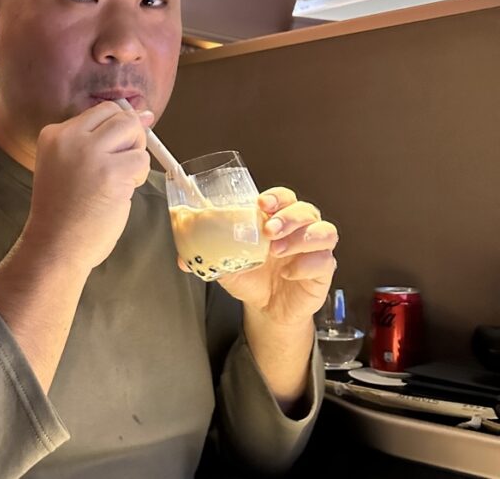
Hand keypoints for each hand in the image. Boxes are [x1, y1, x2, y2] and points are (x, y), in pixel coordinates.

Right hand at [24, 101, 153, 271]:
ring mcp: (90, 154)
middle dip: (131, 138)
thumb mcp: (66, 164)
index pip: (100, 111)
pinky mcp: (110, 172)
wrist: (55, 247)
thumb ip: (97, 140)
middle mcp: (70, 137)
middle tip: (121, 166)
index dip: (117, 129)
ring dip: (135, 155)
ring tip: (121, 178)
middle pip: (119, 116)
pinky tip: (122, 191)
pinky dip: (139, 175)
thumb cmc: (64, 211)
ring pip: (133, 131)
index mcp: (54, 134)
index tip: (115, 152)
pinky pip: (141, 160)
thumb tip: (144, 115)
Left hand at [184, 186, 337, 326]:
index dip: (276, 197)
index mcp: (276, 219)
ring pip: (324, 230)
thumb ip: (208, 256)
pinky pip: (325, 260)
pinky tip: (289, 273)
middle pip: (306, 209)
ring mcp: (314, 249)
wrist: (267, 309)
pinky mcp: (323, 270)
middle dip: (288, 216)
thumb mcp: (227, 265)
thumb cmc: (251, 277)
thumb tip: (181, 258)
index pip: (284, 197)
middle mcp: (299, 229)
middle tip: (269, 230)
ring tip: (277, 250)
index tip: (261, 204)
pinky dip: (307, 264)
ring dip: (300, 237)